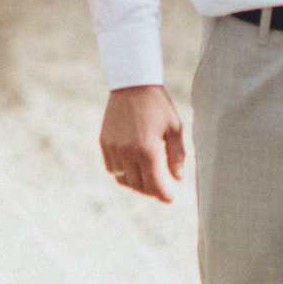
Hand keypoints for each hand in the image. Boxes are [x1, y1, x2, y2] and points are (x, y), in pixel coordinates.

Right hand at [100, 84, 185, 202]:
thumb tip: (177, 178)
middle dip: (151, 191)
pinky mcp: (104, 143)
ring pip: (122, 179)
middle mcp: (127, 152)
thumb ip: (176, 155)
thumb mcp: (174, 128)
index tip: (169, 199)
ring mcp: (113, 148)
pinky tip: (132, 170)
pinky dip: (121, 173)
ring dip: (135, 184)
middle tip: (160, 190)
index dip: (163, 195)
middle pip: (138, 185)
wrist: (132, 84)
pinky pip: (111, 168)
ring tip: (146, 181)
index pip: (154, 184)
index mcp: (147, 150)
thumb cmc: (158, 105)